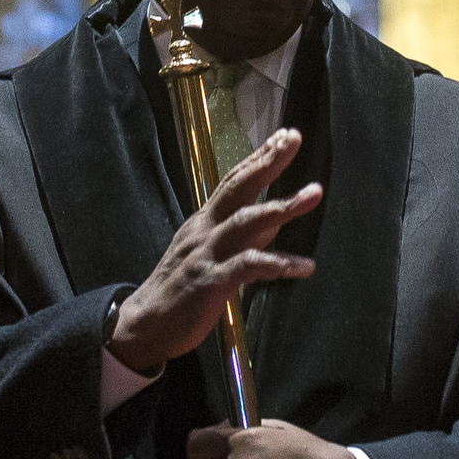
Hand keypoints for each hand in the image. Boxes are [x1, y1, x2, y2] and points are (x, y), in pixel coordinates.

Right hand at [106, 129, 321, 375]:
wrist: (145, 324)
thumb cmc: (180, 289)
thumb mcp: (208, 254)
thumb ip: (240, 237)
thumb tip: (272, 224)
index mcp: (203, 222)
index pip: (233, 181)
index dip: (258, 157)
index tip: (283, 135)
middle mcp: (204, 230)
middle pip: (238, 188)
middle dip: (268, 163)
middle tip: (294, 139)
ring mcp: (206, 254)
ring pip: (246, 222)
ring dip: (282, 206)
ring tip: (314, 192)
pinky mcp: (210, 282)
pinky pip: (248, 267)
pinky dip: (277, 264)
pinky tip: (304, 266)